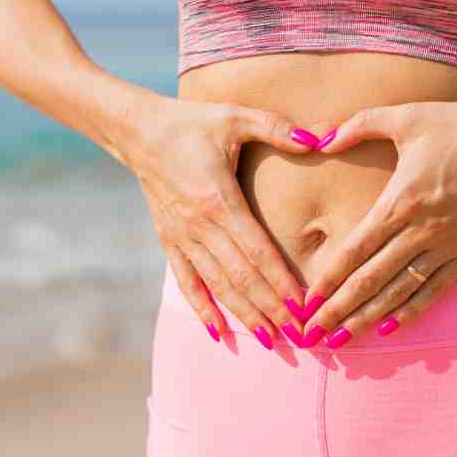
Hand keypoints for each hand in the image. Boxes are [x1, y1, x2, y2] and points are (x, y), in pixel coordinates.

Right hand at [124, 93, 317, 348]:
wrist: (137, 131)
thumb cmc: (191, 123)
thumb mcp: (235, 116)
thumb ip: (278, 128)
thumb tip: (319, 137)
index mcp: (219, 200)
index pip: (257, 251)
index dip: (281, 281)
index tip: (304, 306)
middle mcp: (199, 226)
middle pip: (241, 277)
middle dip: (271, 309)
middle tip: (298, 335)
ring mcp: (182, 237)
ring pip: (217, 286)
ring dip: (243, 315)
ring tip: (268, 340)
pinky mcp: (169, 242)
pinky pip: (187, 282)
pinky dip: (203, 308)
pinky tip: (218, 332)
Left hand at [297, 92, 456, 348]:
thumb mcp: (406, 116)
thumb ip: (359, 126)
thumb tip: (320, 139)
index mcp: (399, 202)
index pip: (354, 251)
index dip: (328, 280)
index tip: (305, 303)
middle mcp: (420, 230)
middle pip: (370, 280)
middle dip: (338, 311)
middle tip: (312, 336)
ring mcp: (447, 246)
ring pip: (400, 292)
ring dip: (368, 318)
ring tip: (342, 340)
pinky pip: (436, 290)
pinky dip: (411, 311)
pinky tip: (389, 329)